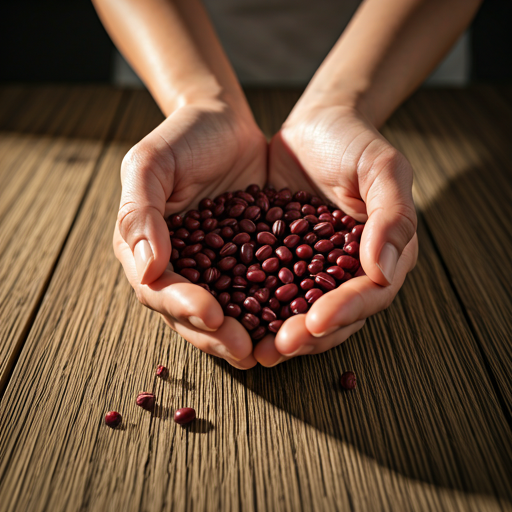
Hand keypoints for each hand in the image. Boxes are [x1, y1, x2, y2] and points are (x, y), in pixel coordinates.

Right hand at [113, 99, 266, 368]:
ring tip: (268, 349)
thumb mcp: (150, 164)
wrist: (223, 121)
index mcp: (145, 248)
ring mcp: (212, 267)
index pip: (158, 289)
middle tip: (245, 349)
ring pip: (224, 311)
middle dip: (215, 335)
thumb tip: (145, 268)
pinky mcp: (246, 261)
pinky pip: (256, 290)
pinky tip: (290, 320)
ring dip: (244, 333)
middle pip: (190, 313)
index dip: (182, 306)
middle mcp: (178, 265)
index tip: (212, 313)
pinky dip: (270, 309)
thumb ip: (139, 212)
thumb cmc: (182, 137)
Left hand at [254, 103, 417, 365]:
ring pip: (298, 312)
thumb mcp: (383, 168)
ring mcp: (312, 270)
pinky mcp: (279, 262)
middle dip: (306, 336)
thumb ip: (393, 216)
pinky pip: (267, 290)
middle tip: (276, 347)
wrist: (315, 127)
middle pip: (333, 315)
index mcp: (382, 255)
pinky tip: (230, 316)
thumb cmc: (354, 143)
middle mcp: (348, 271)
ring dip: (276, 333)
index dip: (345, 311)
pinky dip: (252, 307)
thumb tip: (384, 271)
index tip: (316, 321)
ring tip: (252, 348)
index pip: (369, 294)